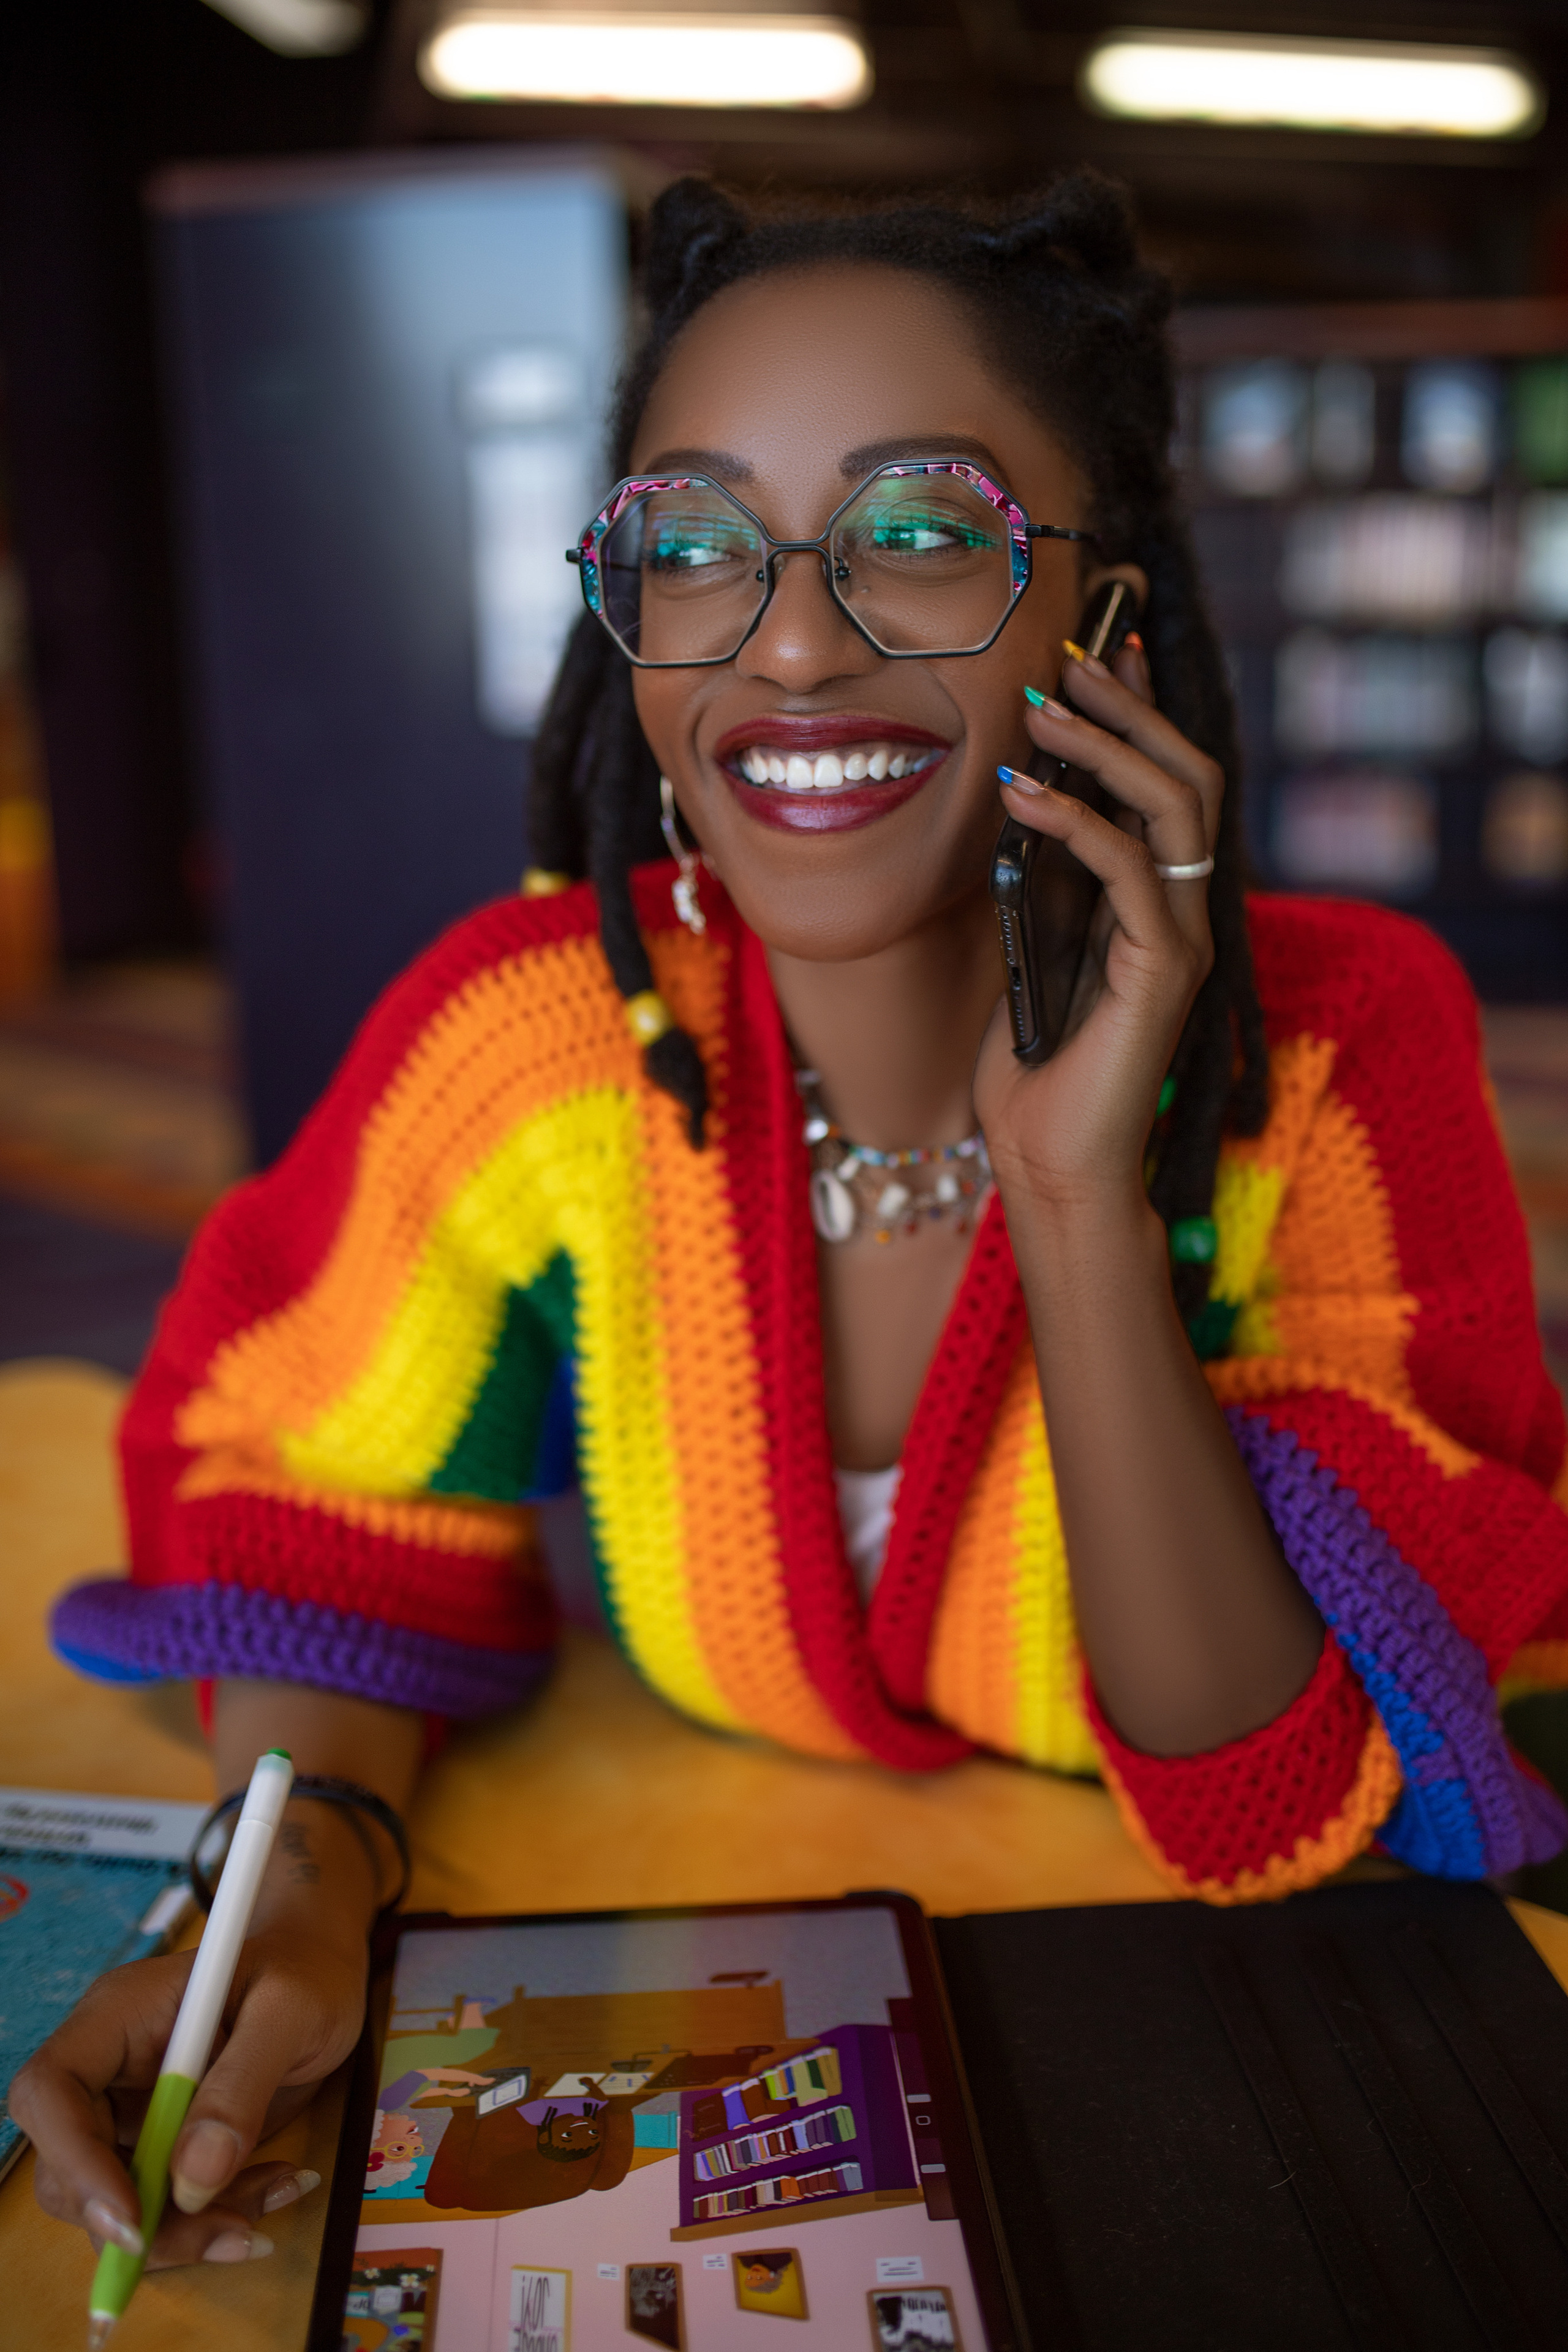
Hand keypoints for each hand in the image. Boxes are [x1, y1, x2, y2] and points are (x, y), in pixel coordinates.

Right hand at [13, 1923, 365, 2268]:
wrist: (325, 1979)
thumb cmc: (305, 1974)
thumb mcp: (290, 2012)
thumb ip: (243, 2085)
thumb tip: (194, 2177)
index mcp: (116, 2016)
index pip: (50, 2092)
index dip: (75, 2162)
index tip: (135, 2218)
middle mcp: (109, 2070)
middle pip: (71, 2171)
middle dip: (145, 2220)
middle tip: (232, 2234)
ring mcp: (131, 2113)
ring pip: (118, 2206)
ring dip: (191, 2228)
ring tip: (277, 2192)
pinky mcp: (163, 2147)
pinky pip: (166, 2208)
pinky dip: (218, 2216)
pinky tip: (278, 2185)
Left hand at [973, 639, 1222, 1209]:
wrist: (1049, 1162)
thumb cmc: (1034, 1069)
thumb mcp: (1030, 948)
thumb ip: (1042, 882)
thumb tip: (1021, 798)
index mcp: (1157, 904)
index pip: (1167, 786)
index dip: (1143, 715)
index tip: (1102, 655)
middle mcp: (1183, 912)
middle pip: (1187, 777)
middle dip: (1132, 709)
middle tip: (1076, 659)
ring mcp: (1181, 939)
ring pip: (1173, 807)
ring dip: (1107, 747)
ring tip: (1047, 709)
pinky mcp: (1163, 970)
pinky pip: (1129, 869)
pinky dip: (1075, 820)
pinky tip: (1021, 794)